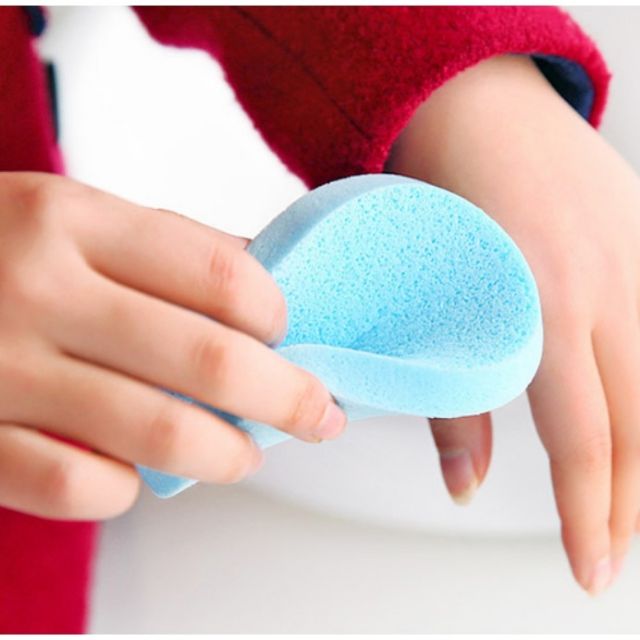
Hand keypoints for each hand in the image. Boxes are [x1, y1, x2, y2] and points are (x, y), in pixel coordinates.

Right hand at [0, 173, 345, 519]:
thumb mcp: (76, 215)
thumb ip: (173, 247)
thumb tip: (272, 280)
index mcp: (73, 218)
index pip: (222, 275)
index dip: (278, 317)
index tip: (289, 337)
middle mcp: (36, 288)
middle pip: (209, 361)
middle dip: (288, 398)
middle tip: (319, 415)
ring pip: (158, 433)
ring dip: (227, 454)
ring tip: (247, 453)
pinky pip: (80, 488)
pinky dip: (127, 490)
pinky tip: (136, 475)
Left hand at [386, 55, 639, 593]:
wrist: (472, 104)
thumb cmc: (437, 188)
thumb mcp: (432, 291)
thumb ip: (452, 395)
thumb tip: (463, 486)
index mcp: (546, 301)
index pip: (584, 440)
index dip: (589, 515)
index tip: (590, 570)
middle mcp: (613, 283)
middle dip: (628, 502)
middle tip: (610, 549)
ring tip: (627, 501)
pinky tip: (638, 418)